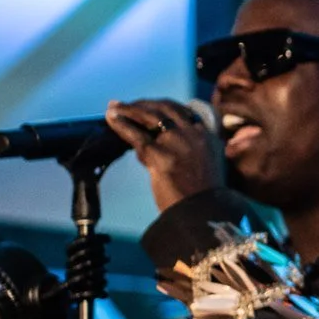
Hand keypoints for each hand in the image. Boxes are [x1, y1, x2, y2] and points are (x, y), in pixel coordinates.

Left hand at [107, 99, 223, 211]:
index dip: (162, 106)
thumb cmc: (201, 196)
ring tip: (114, 106)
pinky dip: (121, 124)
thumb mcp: (205, 166)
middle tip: (127, 104)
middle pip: (165, 108)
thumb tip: (157, 144)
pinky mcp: (160, 155)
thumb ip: (189, 151)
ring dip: (129, 109)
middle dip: (143, 104)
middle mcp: (194, 134)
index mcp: (207, 136)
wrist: (202, 214)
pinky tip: (111, 118)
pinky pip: (136, 135)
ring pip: (150, 116)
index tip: (149, 105)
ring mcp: (177, 143)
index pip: (182, 111)